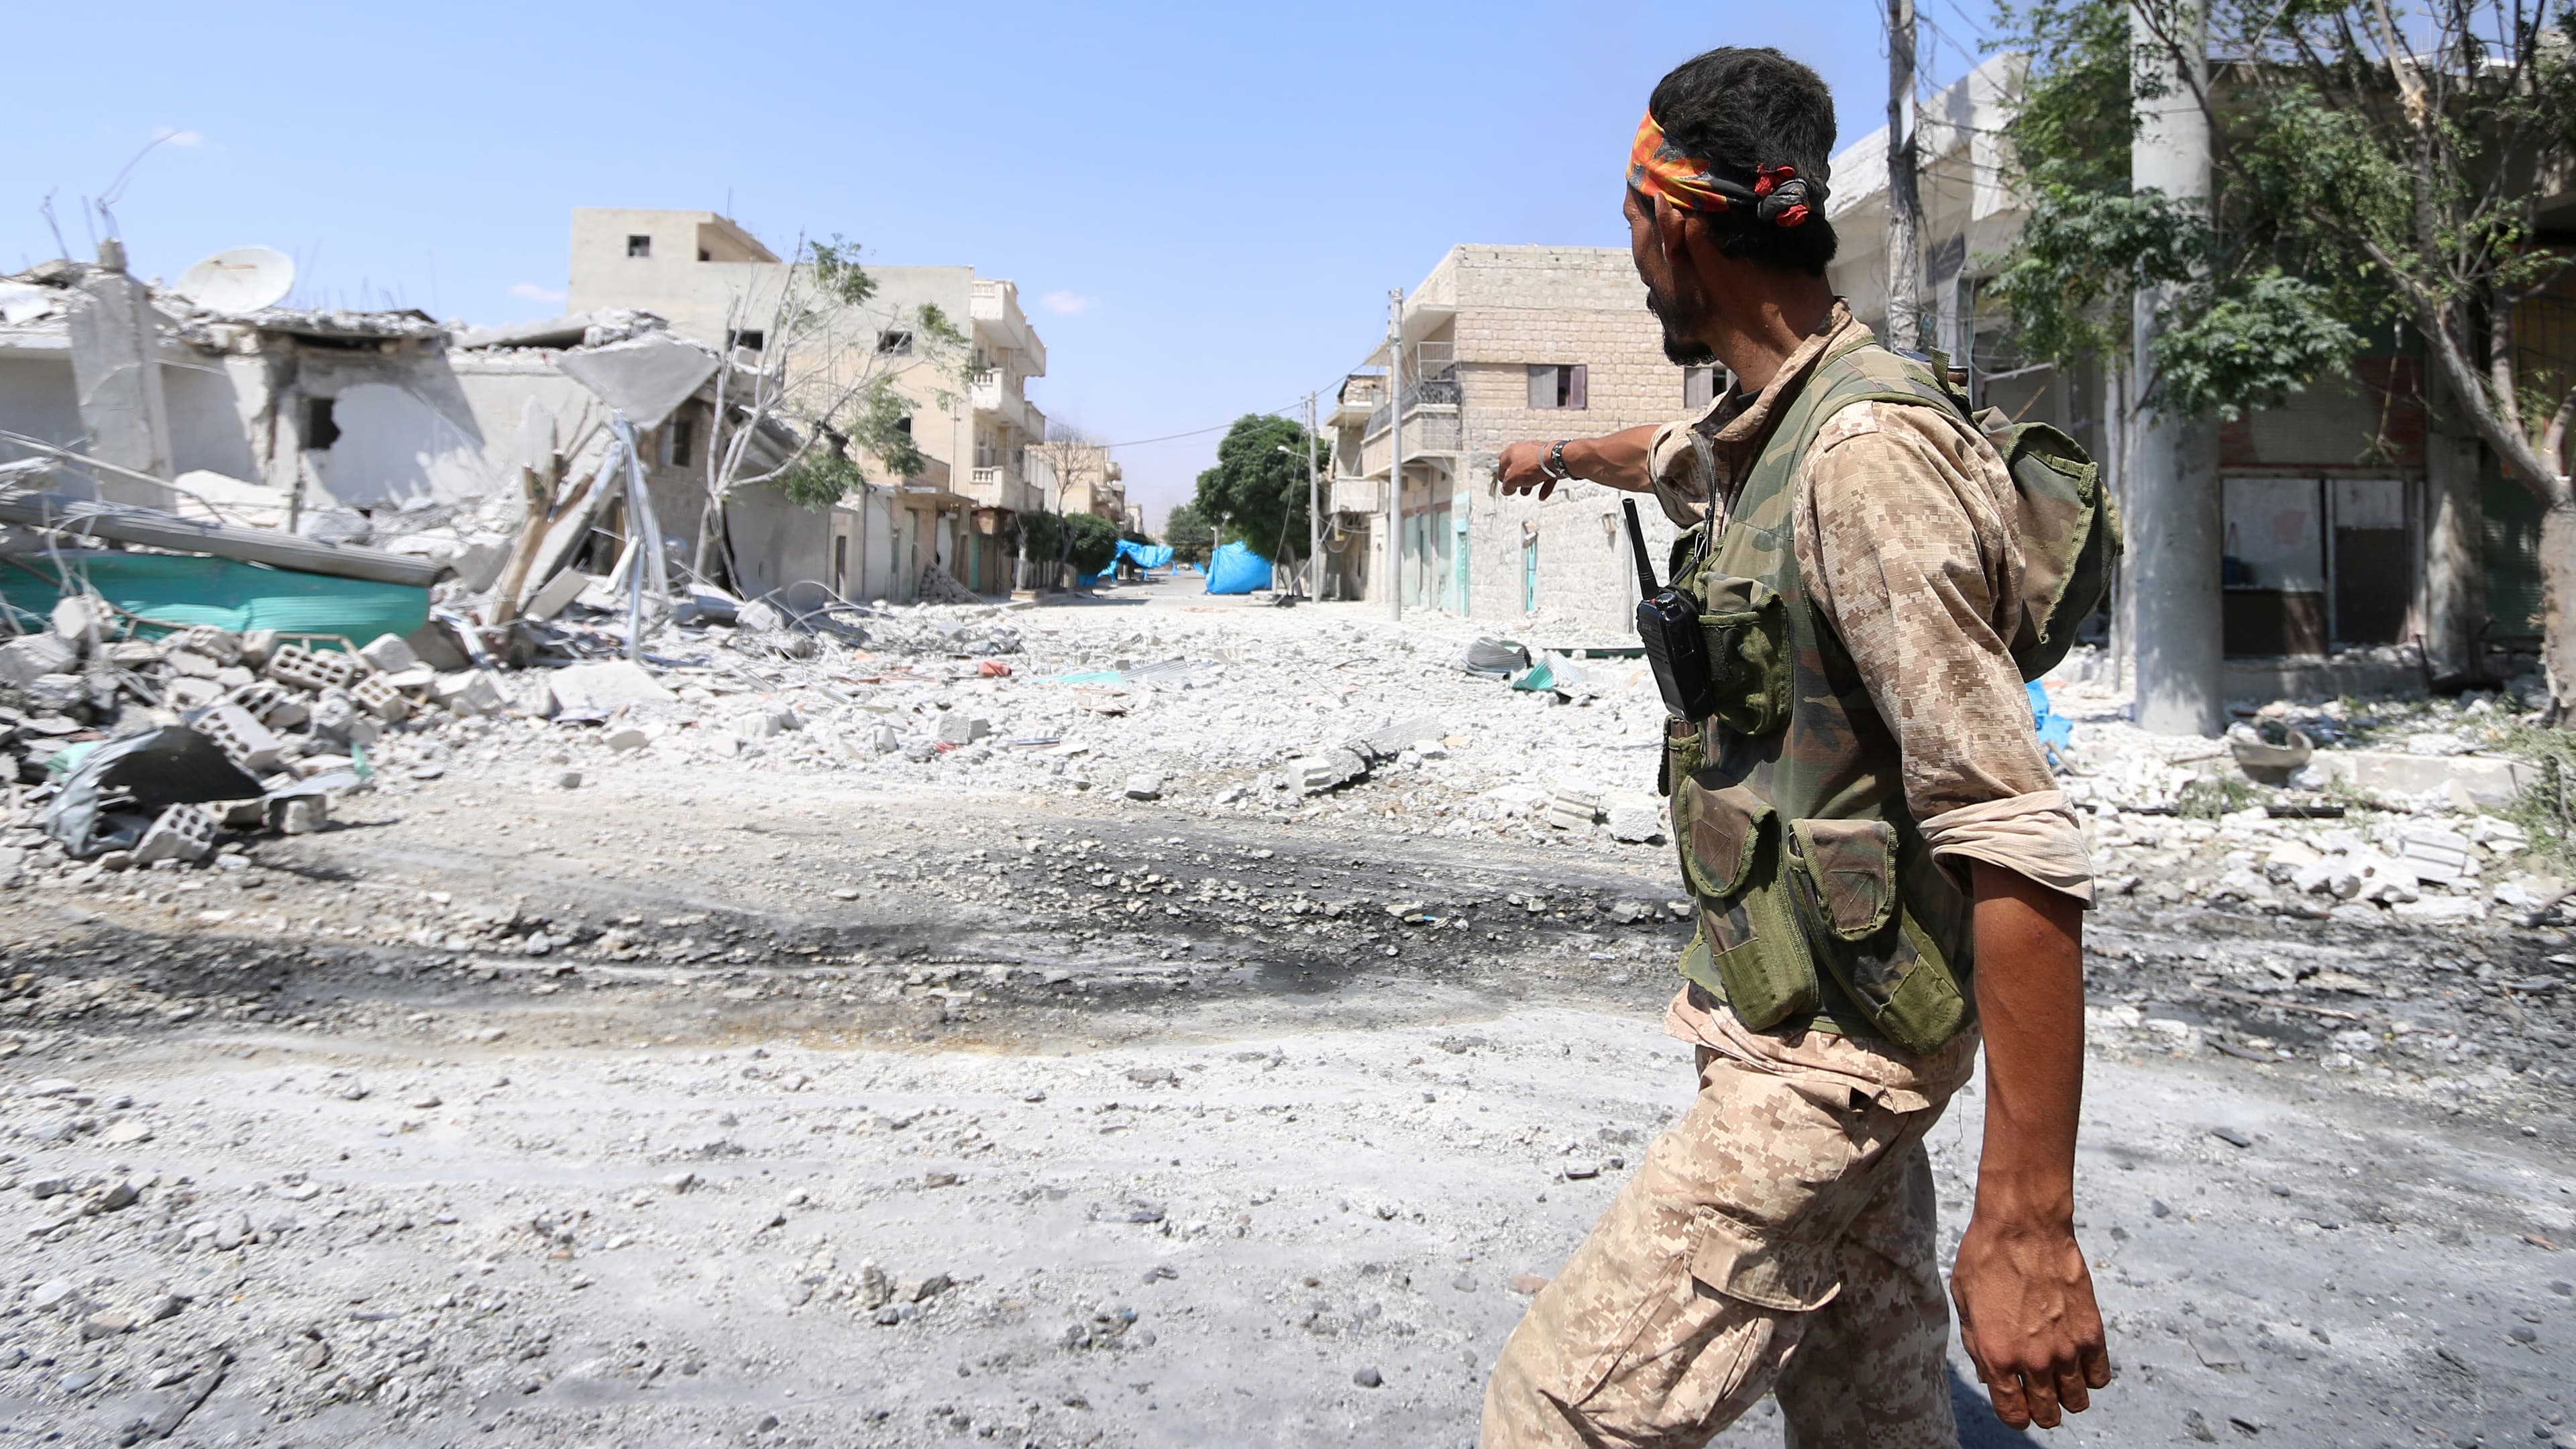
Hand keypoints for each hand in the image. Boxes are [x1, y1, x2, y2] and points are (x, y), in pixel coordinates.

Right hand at [1495, 440, 1560, 498]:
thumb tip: (1506, 489)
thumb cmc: (1533, 464)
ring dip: (1529, 482)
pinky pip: (1545, 474)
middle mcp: (1524, 450)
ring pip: (1532, 471)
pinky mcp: (1550, 460)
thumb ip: (1507, 485)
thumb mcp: (1512, 479)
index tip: (1505, 485)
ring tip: (1528, 491)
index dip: (1503, 477)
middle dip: (1517, 480)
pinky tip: (1542, 494)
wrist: (1556, 460)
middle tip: (1516, 488)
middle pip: (1518, 467)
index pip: (1502, 465)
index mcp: (1511, 451)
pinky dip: (1543, 485)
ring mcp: (1538, 454)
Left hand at [1949, 1207, 2110, 1429]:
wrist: (2024, 1225)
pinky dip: (2090, 1374)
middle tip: (2038, 1391)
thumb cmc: (1986, 1257)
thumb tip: (1992, 1376)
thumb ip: (1978, 1346)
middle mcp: (2034, 1360)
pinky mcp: (2092, 1332)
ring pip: (2077, 1401)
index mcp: (1997, 1356)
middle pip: (2048, 1415)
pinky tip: (2077, 1358)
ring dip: (2067, 1395)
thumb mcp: (1964, 1304)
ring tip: (2058, 1375)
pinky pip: (2100, 1376)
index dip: (2014, 1413)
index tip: (2015, 1403)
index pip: (2014, 1414)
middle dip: (2041, 1409)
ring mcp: (2067, 1349)